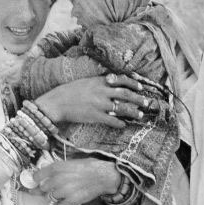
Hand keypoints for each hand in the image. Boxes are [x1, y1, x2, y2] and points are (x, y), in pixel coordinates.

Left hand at [34, 158, 119, 204]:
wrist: (102, 176)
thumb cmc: (88, 166)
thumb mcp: (70, 162)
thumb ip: (57, 168)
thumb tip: (46, 173)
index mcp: (56, 167)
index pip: (36, 176)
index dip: (36, 180)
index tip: (36, 182)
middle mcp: (57, 179)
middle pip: (42, 189)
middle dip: (45, 190)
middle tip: (49, 189)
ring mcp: (63, 191)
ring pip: (49, 198)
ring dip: (53, 197)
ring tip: (60, 194)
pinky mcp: (70, 201)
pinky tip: (65, 201)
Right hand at [35, 73, 156, 128]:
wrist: (56, 103)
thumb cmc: (68, 92)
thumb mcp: (85, 81)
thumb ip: (98, 82)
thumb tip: (111, 82)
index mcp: (99, 81)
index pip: (121, 79)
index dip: (132, 83)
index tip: (140, 87)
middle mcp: (101, 91)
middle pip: (125, 94)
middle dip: (138, 98)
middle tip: (147, 102)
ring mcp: (99, 104)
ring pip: (121, 108)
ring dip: (132, 111)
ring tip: (140, 115)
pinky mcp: (95, 116)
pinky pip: (111, 120)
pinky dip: (119, 123)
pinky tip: (124, 125)